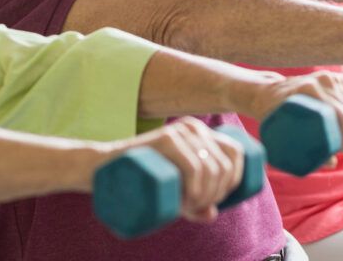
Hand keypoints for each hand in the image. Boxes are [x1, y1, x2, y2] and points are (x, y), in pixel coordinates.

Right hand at [116, 117, 243, 222]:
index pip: (236, 153)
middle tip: (195, 208)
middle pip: (225, 165)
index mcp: (203, 133)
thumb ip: (195, 203)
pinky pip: (194, 166)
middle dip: (216, 195)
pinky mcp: (164, 138)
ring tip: (187, 207)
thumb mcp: (173, 192)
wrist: (106, 169)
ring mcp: (179, 131)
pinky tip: (187, 201)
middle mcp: (194, 128)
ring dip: (204, 196)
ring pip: (211, 169)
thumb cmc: (143, 180)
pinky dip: (196, 190)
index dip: (235, 181)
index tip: (216, 200)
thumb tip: (212, 214)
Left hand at [238, 71, 342, 155]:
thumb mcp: (280, 134)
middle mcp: (321, 80)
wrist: (265, 92)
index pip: (341, 115)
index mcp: (310, 89)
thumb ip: (302, 152)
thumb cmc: (271, 116)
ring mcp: (328, 77)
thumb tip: (332, 162)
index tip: (342, 149)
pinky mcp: (332, 77)